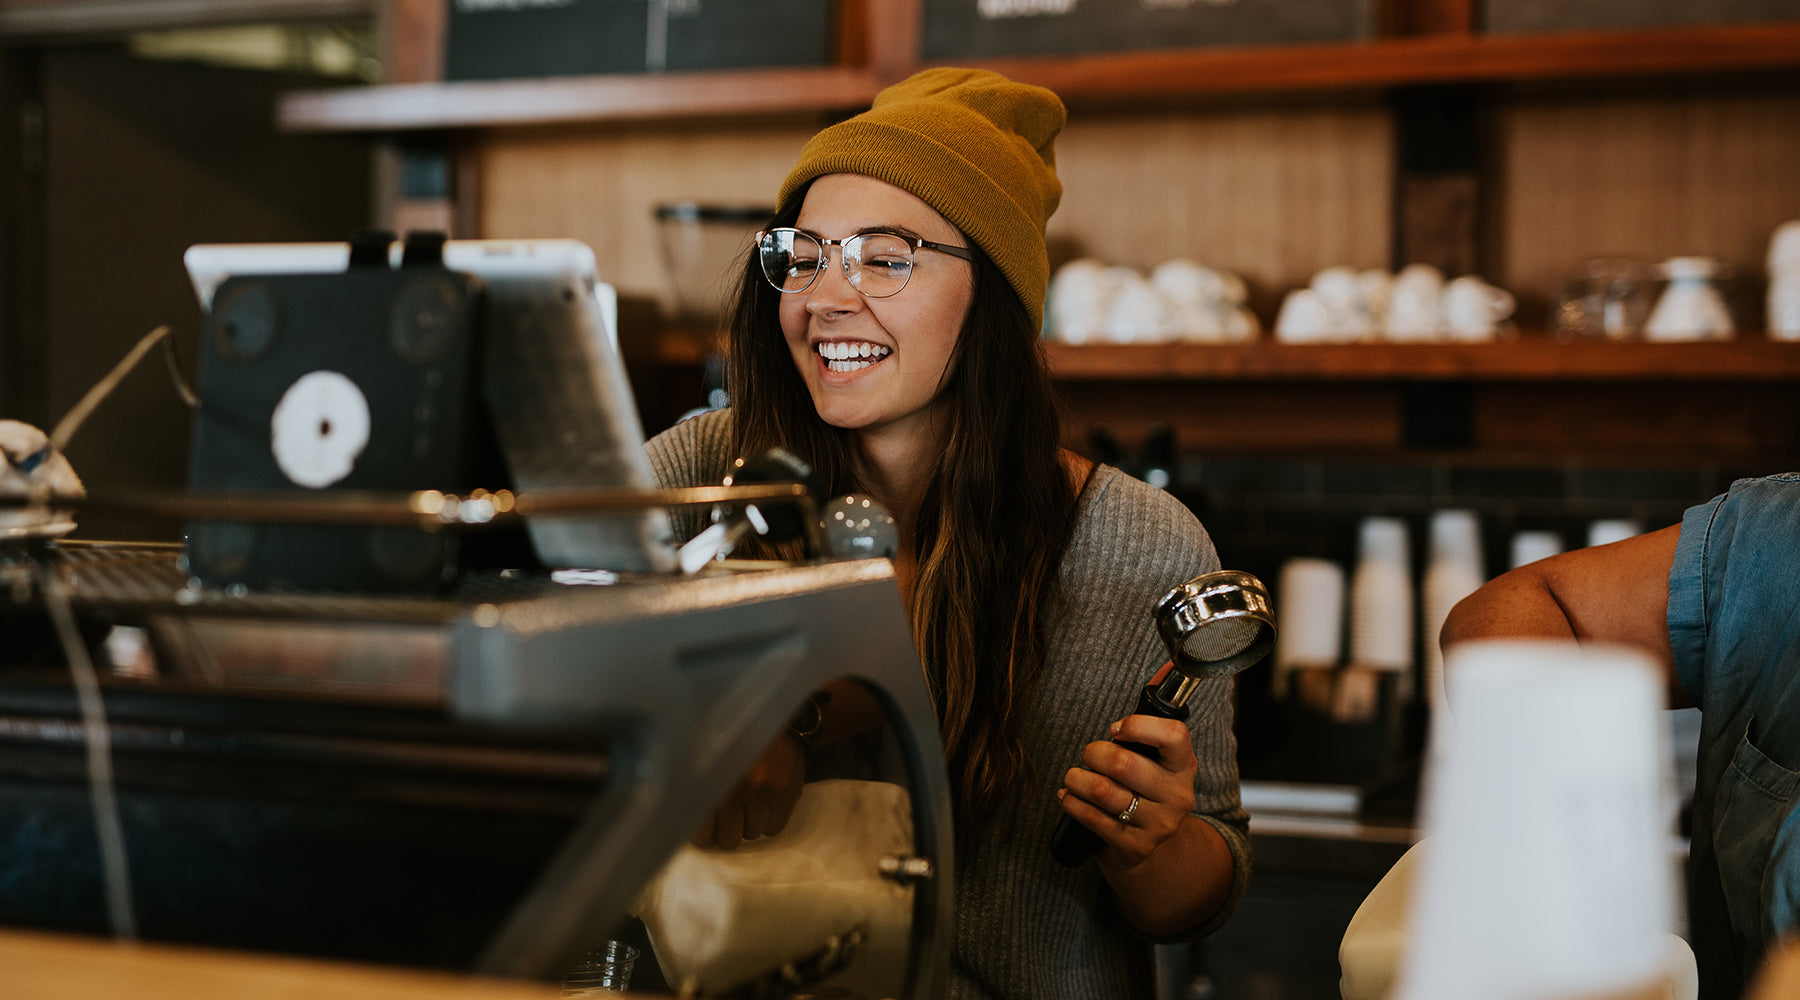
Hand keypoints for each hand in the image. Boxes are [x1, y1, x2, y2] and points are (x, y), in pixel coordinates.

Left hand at [692, 730, 805, 849]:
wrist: (772, 717)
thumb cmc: (734, 741)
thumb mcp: (707, 761)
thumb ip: (696, 793)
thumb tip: (686, 826)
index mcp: (709, 780)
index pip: (701, 833)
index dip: (704, 835)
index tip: (707, 828)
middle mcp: (734, 788)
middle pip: (729, 839)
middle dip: (728, 831)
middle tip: (730, 816)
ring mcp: (762, 791)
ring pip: (752, 834)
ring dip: (750, 823)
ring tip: (750, 801)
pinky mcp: (786, 793)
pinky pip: (774, 829)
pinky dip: (770, 821)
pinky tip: (766, 802)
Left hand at [1056, 710, 1197, 870]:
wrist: (1148, 848)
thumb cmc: (1145, 788)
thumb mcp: (1157, 755)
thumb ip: (1155, 713)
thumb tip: (1167, 666)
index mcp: (1184, 765)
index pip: (1173, 735)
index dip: (1138, 726)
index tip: (1116, 730)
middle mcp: (1177, 795)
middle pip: (1124, 764)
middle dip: (1093, 753)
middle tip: (1088, 755)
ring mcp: (1158, 824)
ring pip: (1104, 791)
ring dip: (1076, 779)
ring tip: (1072, 777)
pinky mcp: (1134, 847)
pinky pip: (1093, 819)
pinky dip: (1072, 803)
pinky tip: (1068, 797)